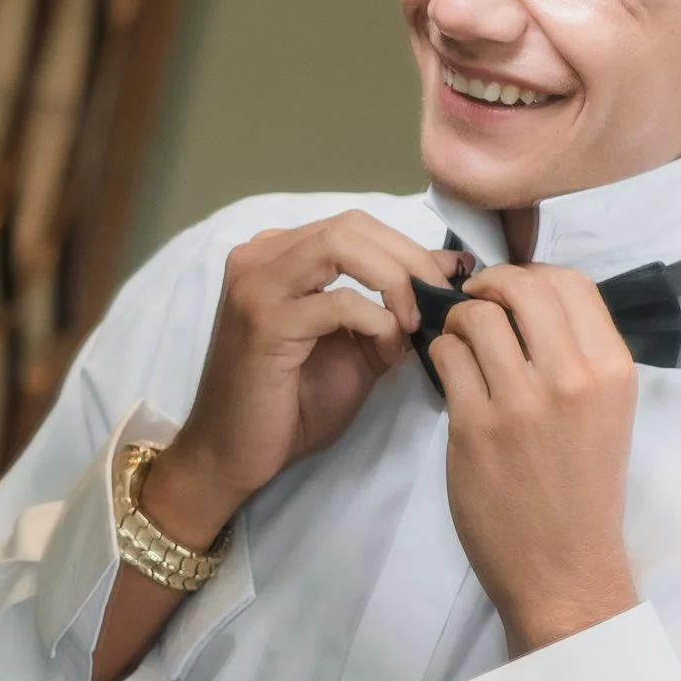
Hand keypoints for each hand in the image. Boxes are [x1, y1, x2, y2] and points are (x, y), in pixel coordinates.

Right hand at [139, 214, 458, 556]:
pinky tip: (386, 353)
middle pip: (352, 226)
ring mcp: (257, 284)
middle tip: (438, 302)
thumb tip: (447, 270)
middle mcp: (260, 255)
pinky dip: (376, 322)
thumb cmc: (291, 406)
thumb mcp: (357, 348)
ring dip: (394, 282)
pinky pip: (339, 301)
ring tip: (412, 325)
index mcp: (278, 255)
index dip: (408, 249)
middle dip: (408, 260)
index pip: (355, 226)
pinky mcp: (264, 321)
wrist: (232, 454)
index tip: (446, 284)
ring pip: (343, 246)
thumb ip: (392, 307)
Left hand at [430, 264, 639, 654]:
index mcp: (612, 370)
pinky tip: (450, 374)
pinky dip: (440, 354)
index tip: (512, 293)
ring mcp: (521, 402)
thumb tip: (532, 302)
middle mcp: (572, 378)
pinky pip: (446, 358)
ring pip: (474, 317)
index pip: (572, 283)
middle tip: (477, 304)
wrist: (564, 568)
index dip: (533, 275)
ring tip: (460, 344)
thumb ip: (579, 356)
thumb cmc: (583, 491)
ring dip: (458, 321)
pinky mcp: (475, 427)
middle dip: (490, 285)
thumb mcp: (606, 413)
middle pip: (522, 287)